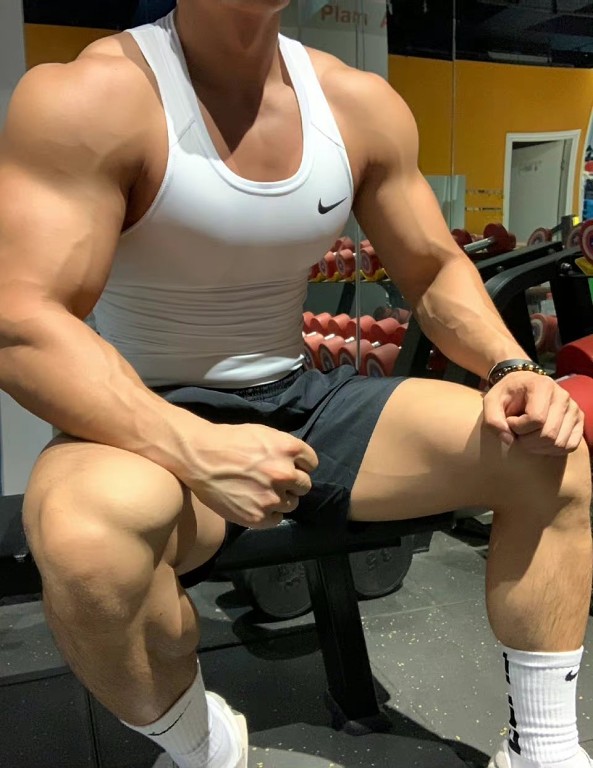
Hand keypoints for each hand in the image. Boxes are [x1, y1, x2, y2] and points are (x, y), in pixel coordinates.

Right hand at [182, 422, 318, 528]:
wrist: (200, 457)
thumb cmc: (229, 441)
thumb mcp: (263, 434)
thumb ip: (283, 449)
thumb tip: (297, 463)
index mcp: (288, 449)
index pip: (311, 463)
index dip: (300, 465)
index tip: (289, 467)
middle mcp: (285, 473)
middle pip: (305, 485)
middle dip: (292, 483)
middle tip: (274, 482)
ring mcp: (273, 497)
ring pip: (292, 503)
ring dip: (281, 499)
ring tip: (262, 493)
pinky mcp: (259, 516)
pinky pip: (277, 519)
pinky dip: (269, 514)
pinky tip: (255, 504)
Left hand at [483, 371, 583, 454]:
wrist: (523, 386)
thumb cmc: (507, 394)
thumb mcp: (492, 401)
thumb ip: (493, 420)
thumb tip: (508, 440)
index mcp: (542, 386)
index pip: (536, 419)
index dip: (518, 427)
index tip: (510, 421)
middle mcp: (562, 396)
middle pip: (548, 434)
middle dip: (527, 441)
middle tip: (517, 433)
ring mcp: (573, 408)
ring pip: (558, 443)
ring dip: (538, 447)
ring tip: (528, 435)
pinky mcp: (579, 420)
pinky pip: (569, 446)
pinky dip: (552, 450)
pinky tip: (540, 441)